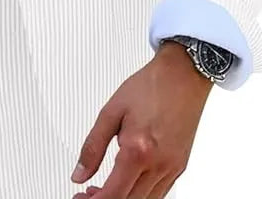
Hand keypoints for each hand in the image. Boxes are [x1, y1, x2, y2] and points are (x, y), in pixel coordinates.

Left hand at [70, 40, 212, 197]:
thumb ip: (93, 145)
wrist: (182, 75)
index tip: (80, 196)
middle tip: (88, 194)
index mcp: (138, 150)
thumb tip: (79, 173)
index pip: (113, 195)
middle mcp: (158, 164)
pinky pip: (159, 193)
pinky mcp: (180, 166)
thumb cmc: (151, 86)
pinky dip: (140, 195)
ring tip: (105, 189)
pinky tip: (127, 183)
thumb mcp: (111, 110)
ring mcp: (172, 168)